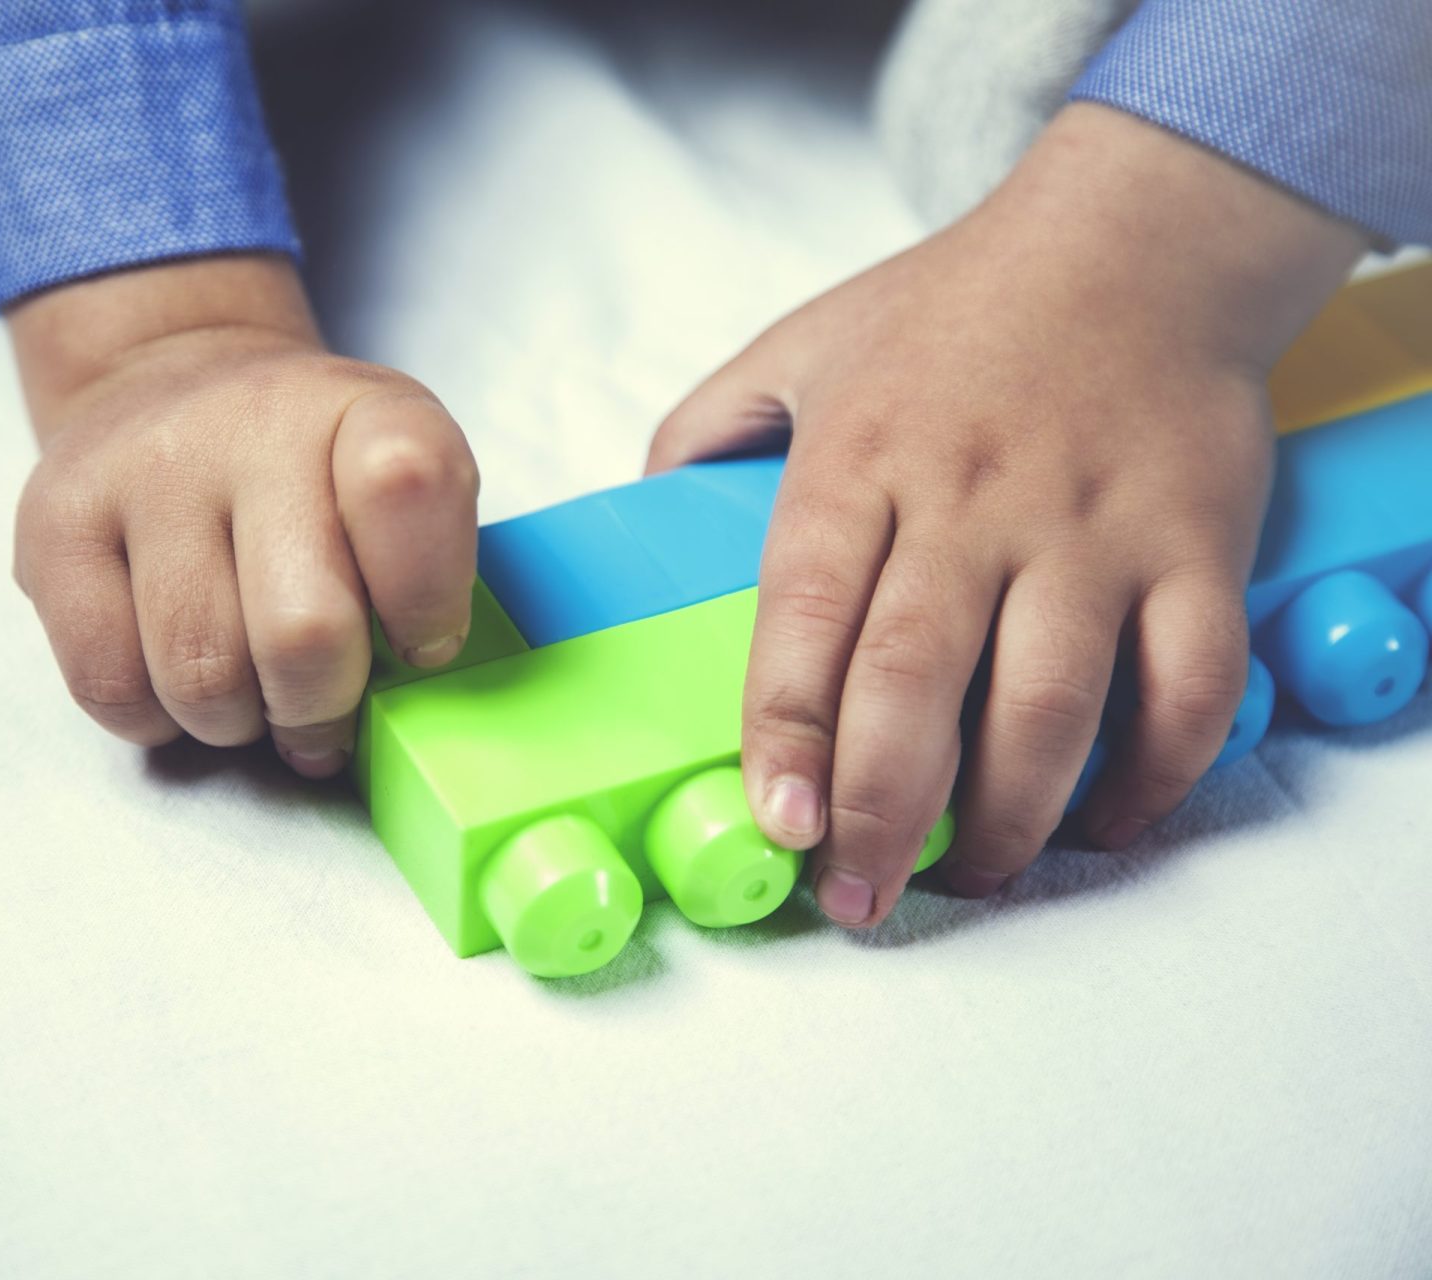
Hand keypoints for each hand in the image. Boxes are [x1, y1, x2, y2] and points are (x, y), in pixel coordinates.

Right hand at [7, 256, 477, 775]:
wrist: (171, 380)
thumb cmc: (308, 472)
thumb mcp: (397, 482)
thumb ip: (422, 573)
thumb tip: (409, 692)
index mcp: (362, 410)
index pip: (412, 485)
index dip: (425, 599)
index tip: (417, 642)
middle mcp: (251, 423)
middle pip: (302, 633)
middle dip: (320, 708)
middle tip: (320, 708)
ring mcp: (143, 467)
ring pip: (201, 677)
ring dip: (235, 720)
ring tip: (245, 688)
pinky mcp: (53, 520)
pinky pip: (110, 684)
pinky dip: (153, 718)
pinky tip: (170, 676)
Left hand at [648, 104, 1366, 924]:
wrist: (1138, 238)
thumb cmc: (956, 306)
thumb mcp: (804, 343)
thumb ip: (711, 424)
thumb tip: (641, 505)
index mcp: (861, 461)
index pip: (806, 615)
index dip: (787, 732)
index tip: (777, 823)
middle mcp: (972, 501)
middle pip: (914, 681)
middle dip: (878, 810)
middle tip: (855, 897)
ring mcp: (1090, 528)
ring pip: (1048, 705)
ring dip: (1004, 818)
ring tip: (966, 877)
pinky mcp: (1197, 545)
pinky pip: (1187, 686)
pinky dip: (1152, 775)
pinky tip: (1100, 821)